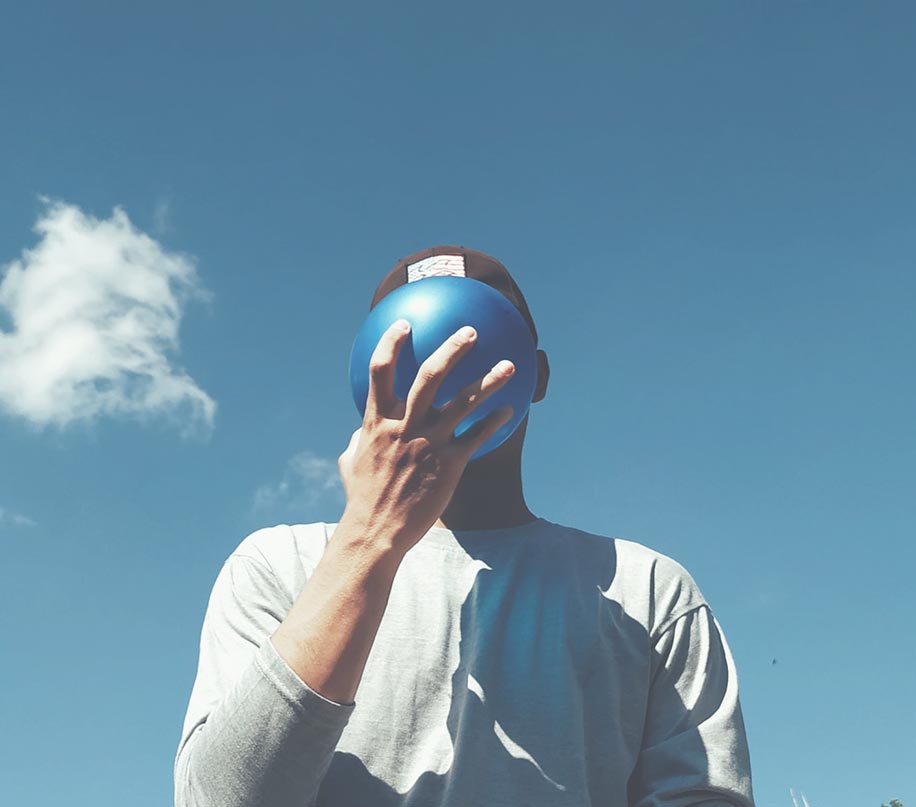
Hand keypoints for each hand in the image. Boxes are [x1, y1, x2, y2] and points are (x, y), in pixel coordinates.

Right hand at [337, 319, 514, 554]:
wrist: (376, 532)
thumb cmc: (362, 498)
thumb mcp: (349, 461)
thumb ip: (359, 437)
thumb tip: (360, 428)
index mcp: (377, 421)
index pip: (380, 371)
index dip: (392, 343)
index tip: (406, 324)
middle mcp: (405, 426)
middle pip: (430, 376)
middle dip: (452, 349)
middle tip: (471, 332)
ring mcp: (429, 444)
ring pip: (463, 403)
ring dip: (489, 381)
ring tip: (509, 365)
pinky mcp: (449, 465)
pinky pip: (477, 436)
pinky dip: (494, 422)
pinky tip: (509, 411)